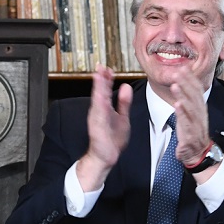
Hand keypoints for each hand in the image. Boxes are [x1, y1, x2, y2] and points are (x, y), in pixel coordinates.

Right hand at [76, 64, 132, 190]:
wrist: (107, 157)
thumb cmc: (113, 139)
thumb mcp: (123, 117)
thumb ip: (124, 102)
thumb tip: (126, 87)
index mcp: (105, 108)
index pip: (106, 90)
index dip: (107, 79)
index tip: (109, 69)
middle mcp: (100, 111)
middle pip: (100, 92)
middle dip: (100, 79)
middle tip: (101, 66)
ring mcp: (97, 119)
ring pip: (98, 100)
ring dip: (98, 88)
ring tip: (98, 76)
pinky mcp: (97, 127)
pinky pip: (99, 115)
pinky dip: (99, 105)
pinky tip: (100, 96)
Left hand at [166, 73, 212, 167]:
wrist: (197, 155)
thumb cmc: (191, 133)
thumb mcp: (190, 115)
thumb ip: (187, 100)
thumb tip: (181, 83)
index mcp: (200, 109)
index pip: (197, 90)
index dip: (191, 79)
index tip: (184, 67)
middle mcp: (200, 115)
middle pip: (194, 97)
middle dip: (187, 83)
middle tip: (178, 71)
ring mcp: (196, 126)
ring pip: (191, 109)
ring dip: (184, 96)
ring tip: (176, 85)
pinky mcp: (190, 137)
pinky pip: (187, 124)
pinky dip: (182, 114)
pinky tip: (177, 105)